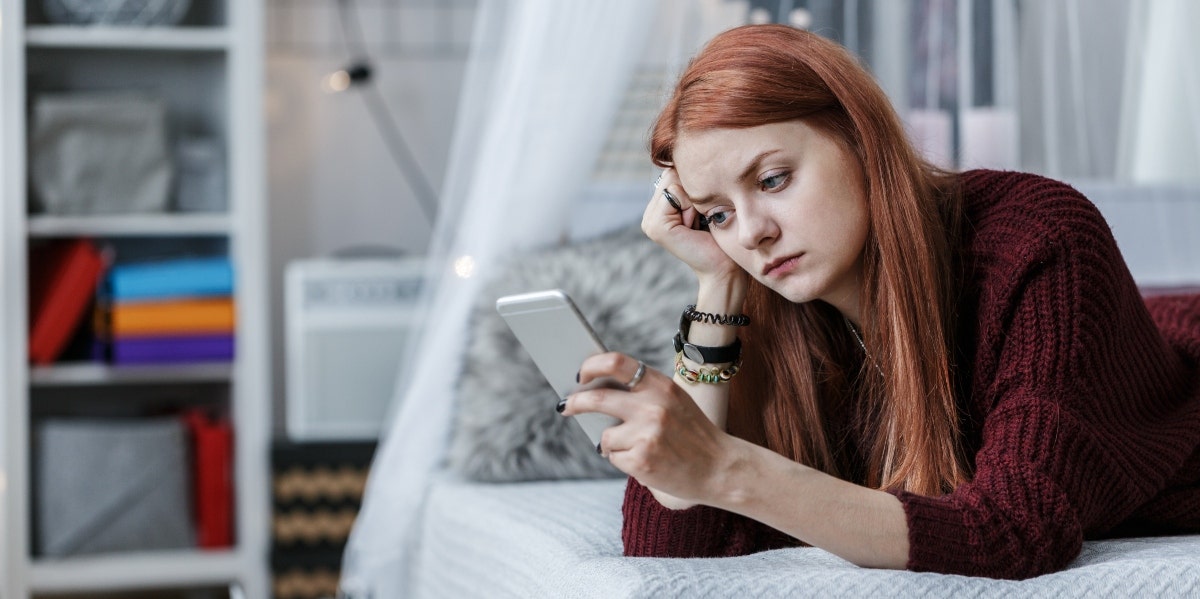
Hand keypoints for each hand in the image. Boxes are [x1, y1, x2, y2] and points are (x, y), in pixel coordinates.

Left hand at [562, 352, 737, 505]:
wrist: (720, 469)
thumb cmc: (693, 434)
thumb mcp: (675, 402)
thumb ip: (642, 393)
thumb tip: (593, 391)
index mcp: (661, 386)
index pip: (617, 363)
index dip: (592, 365)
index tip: (580, 374)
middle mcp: (653, 407)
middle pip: (596, 398)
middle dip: (575, 403)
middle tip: (566, 406)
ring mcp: (646, 435)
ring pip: (605, 437)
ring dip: (612, 444)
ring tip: (638, 448)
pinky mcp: (641, 462)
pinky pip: (614, 458)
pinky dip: (623, 461)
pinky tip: (646, 462)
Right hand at [643, 168, 743, 284]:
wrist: (725, 268)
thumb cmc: (722, 235)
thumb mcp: (706, 203)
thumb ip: (692, 183)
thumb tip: (690, 151)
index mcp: (660, 207)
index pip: (674, 171)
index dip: (695, 184)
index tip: (704, 210)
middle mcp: (650, 213)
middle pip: (672, 173)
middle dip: (693, 190)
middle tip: (702, 217)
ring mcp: (649, 221)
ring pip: (673, 181)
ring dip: (694, 198)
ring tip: (699, 221)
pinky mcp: (655, 226)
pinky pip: (674, 193)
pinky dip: (690, 205)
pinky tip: (694, 225)